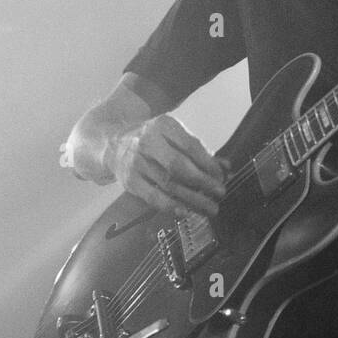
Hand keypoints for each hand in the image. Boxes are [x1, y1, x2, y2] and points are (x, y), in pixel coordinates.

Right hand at [108, 114, 228, 218]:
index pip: (190, 146)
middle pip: (178, 165)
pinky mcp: (129, 180)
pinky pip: (152, 196)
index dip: (208, 164)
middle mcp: (147, 142)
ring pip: (168, 184)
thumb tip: (225, 168)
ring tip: (210, 207)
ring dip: (192, 199)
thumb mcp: (173, 135)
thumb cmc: (153, 140)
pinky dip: (170, 206)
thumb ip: (199, 150)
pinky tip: (185, 211)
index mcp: (163, 126)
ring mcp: (136, 162)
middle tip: (220, 193)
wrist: (112, 143)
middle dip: (203, 182)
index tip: (221, 176)